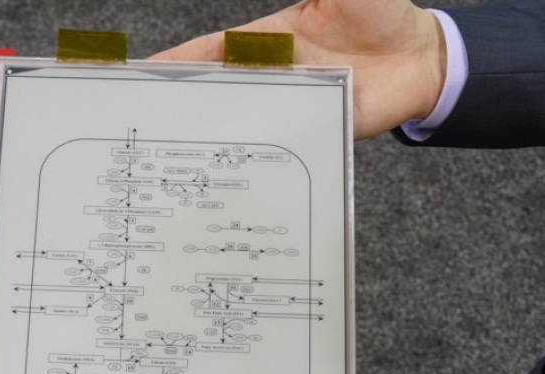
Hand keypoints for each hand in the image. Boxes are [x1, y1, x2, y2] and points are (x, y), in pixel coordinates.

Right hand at [151, 0, 446, 139]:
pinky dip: (250, 161)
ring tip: (166, 160)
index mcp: (265, 43)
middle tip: (135, 127)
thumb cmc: (380, 14)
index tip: (134, 76)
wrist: (422, 57)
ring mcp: (289, 109)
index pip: (206, 54)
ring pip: (237, 125)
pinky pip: (274, 149)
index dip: (171, 64)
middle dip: (174, 109)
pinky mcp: (310, 133)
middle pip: (212, 96)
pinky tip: (224, 176)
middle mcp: (270, 79)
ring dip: (205, 140)